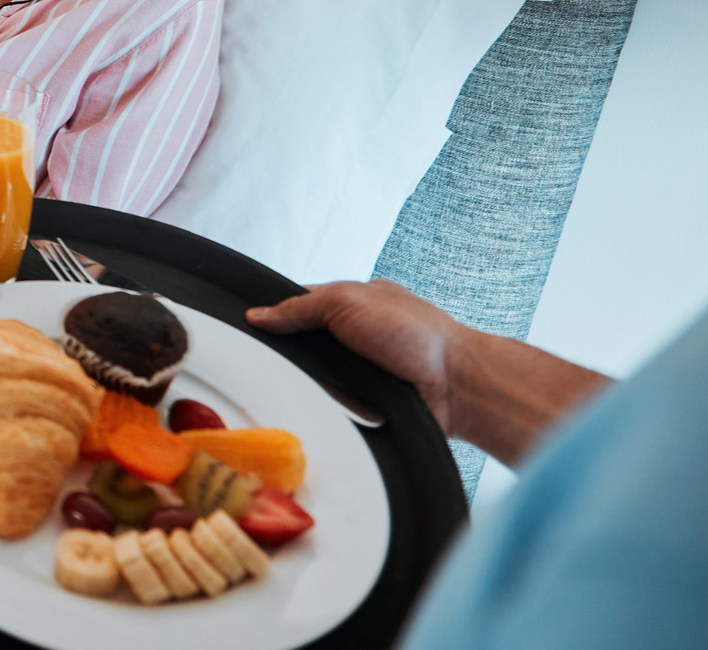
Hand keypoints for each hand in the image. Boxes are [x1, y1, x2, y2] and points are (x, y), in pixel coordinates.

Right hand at [245, 280, 462, 431]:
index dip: (277, 315)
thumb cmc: (418, 335)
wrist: (455, 386)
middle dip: (292, 354)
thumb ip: (300, 307)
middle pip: (303, 346)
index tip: (251, 327)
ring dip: (311, 382)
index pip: (300, 305)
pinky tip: (326, 404)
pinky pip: (330, 404)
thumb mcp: (347, 302)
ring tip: (309, 384)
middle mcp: (355, 336)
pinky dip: (327, 404)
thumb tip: (259, 315)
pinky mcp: (365, 401)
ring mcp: (360, 370)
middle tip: (281, 360)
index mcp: (353, 304)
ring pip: (314, 378)